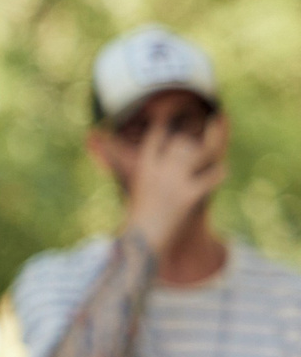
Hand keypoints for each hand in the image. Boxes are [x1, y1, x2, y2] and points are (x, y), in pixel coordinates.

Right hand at [123, 112, 228, 247]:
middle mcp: (159, 171)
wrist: (141, 243)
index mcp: (143, 169)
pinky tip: (222, 170)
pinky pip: (211, 177)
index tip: (173, 113)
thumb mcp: (133, 193)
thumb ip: (143, 176)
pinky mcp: (190, 196)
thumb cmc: (136, 221)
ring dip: (210, 149)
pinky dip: (218, 173)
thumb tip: (150, 168)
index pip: (156, 137)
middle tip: (203, 129)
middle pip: (181, 143)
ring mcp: (175, 182)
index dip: (166, 123)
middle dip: (192, 138)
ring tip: (218, 141)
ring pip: (198, 154)